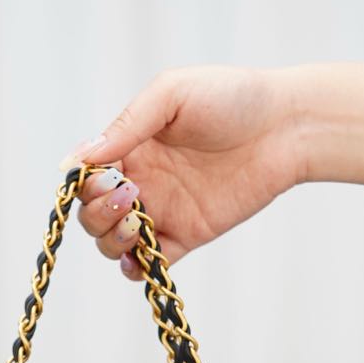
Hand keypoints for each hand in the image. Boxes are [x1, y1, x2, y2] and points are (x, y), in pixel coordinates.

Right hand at [63, 66, 304, 278]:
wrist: (286, 125)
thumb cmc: (231, 97)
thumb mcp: (171, 94)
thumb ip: (126, 126)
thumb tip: (77, 160)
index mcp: (132, 146)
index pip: (88, 177)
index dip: (85, 185)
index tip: (105, 178)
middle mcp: (141, 181)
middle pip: (94, 214)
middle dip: (97, 213)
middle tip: (128, 196)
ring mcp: (163, 211)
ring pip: (115, 243)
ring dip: (112, 240)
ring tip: (137, 222)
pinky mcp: (187, 235)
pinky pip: (151, 263)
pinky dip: (136, 268)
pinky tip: (140, 257)